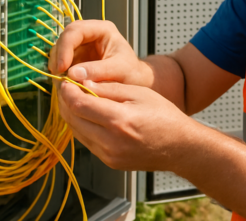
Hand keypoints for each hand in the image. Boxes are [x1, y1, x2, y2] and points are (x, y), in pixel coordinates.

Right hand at [49, 20, 151, 86]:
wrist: (135, 82)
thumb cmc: (132, 73)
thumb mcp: (118, 70)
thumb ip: (98, 71)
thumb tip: (72, 74)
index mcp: (102, 30)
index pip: (76, 30)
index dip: (65, 47)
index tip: (63, 67)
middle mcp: (89, 34)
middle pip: (64, 38)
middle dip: (59, 56)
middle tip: (58, 75)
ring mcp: (81, 46)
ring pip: (60, 49)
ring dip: (57, 64)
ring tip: (61, 81)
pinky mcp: (76, 59)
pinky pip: (61, 62)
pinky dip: (60, 72)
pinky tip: (63, 83)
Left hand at [57, 79, 198, 170]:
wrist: (180, 147)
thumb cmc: (164, 116)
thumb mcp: (139, 93)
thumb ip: (109, 89)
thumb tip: (84, 83)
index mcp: (119, 120)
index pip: (79, 104)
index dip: (67, 91)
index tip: (66, 81)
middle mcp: (111, 142)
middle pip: (72, 119)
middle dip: (65, 102)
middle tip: (67, 88)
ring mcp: (109, 155)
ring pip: (76, 132)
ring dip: (72, 115)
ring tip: (77, 100)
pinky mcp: (109, 162)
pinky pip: (87, 142)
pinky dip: (83, 127)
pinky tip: (89, 116)